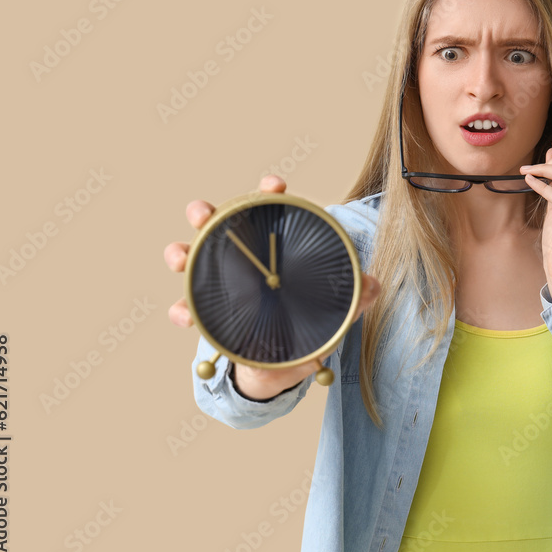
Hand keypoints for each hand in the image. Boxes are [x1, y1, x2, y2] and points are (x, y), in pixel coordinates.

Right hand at [164, 174, 380, 398]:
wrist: (283, 365)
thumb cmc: (307, 324)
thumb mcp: (335, 310)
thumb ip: (355, 297)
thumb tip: (373, 283)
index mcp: (274, 249)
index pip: (269, 210)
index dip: (268, 193)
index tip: (273, 185)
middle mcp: (242, 260)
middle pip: (217, 224)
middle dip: (205, 213)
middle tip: (202, 214)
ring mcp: (220, 285)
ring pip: (190, 258)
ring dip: (180, 252)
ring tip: (179, 257)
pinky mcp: (208, 316)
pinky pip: (186, 308)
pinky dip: (181, 309)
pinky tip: (185, 315)